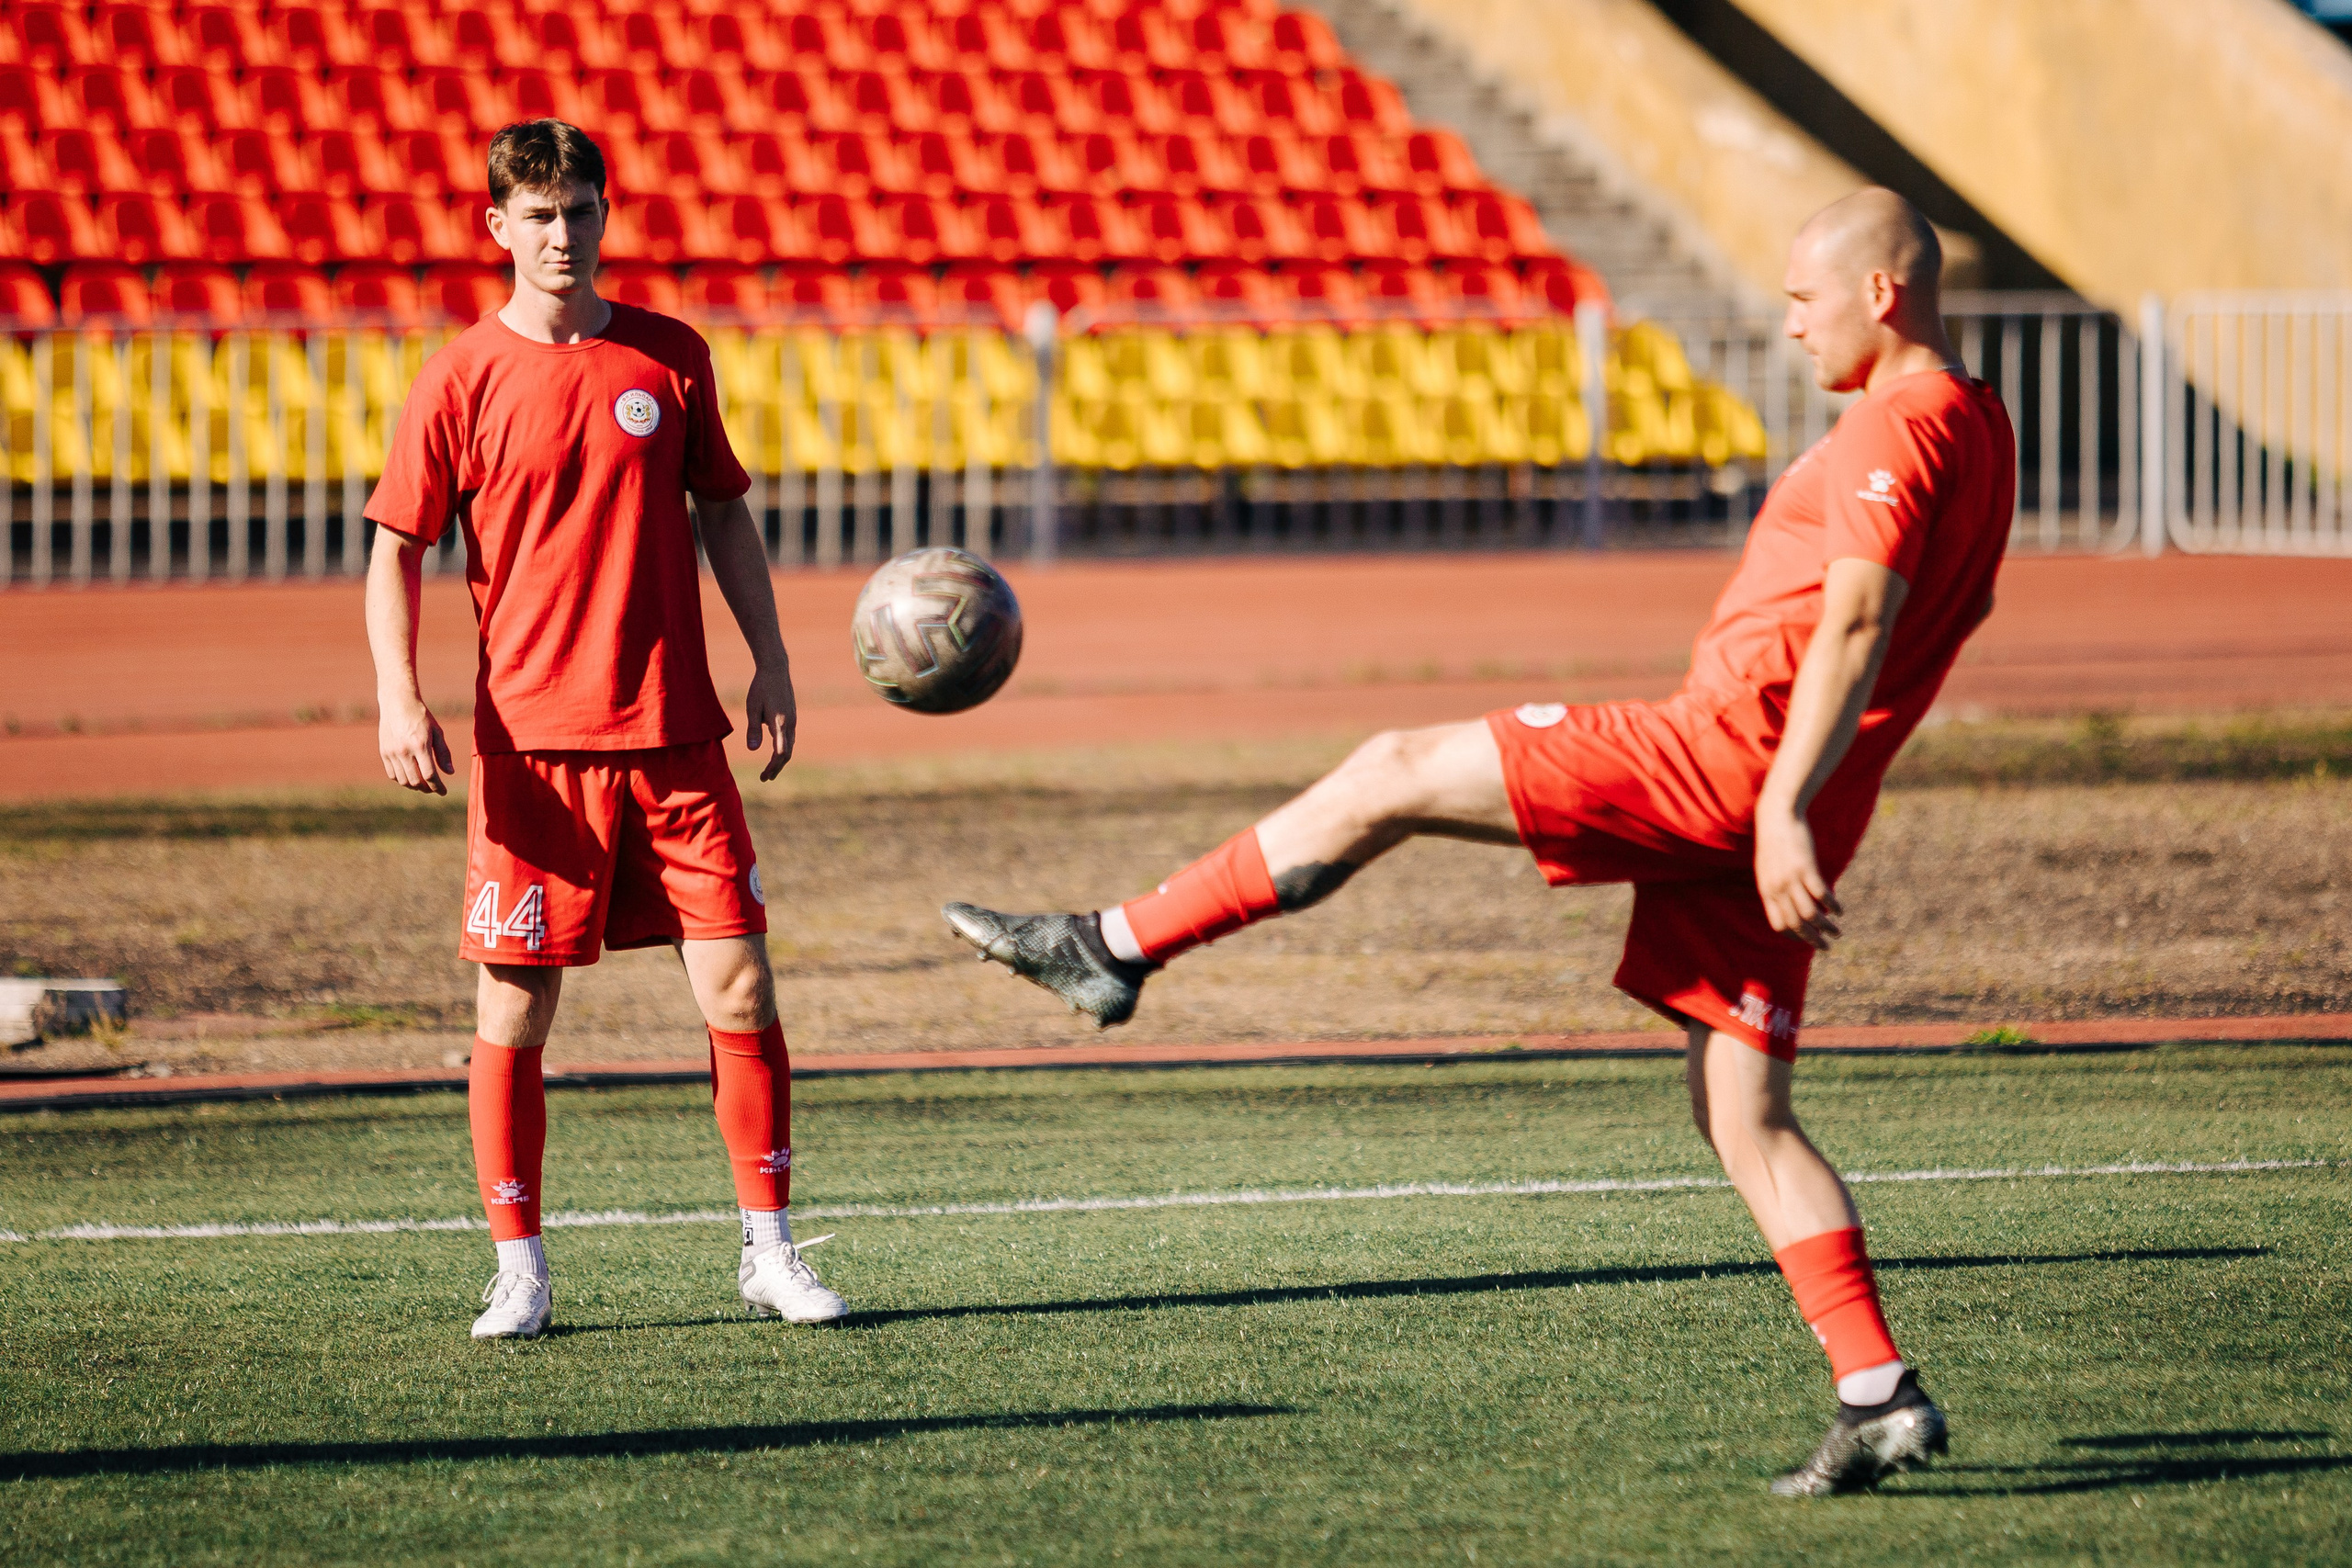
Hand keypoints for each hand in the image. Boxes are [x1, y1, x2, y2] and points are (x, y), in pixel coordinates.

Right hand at [379, 693, 452, 795]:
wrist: (397, 703)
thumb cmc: (421, 716)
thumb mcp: (437, 732)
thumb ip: (443, 753)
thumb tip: (449, 773)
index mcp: (420, 745)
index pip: (430, 775)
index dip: (438, 787)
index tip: (443, 792)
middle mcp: (404, 751)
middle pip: (416, 781)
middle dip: (427, 789)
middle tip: (434, 788)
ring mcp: (391, 752)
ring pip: (403, 781)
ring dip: (414, 786)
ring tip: (423, 785)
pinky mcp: (383, 752)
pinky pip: (392, 774)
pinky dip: (402, 780)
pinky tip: (410, 777)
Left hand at [746, 661, 797, 780]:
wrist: (776, 669)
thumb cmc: (761, 687)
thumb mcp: (752, 708)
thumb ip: (753, 729)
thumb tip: (753, 750)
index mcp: (780, 724)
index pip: (780, 753)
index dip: (772, 767)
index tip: (764, 777)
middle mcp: (790, 724)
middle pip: (787, 753)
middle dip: (777, 767)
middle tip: (766, 778)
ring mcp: (793, 720)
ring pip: (790, 746)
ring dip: (780, 759)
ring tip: (770, 769)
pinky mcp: (792, 717)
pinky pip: (790, 738)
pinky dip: (783, 749)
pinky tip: (776, 751)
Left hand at [1754, 799, 1840, 950]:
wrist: (1777, 816)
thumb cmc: (1775, 843)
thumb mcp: (1769, 869)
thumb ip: (1777, 888)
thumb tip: (1792, 904)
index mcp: (1767, 891)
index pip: (1779, 925)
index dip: (1794, 937)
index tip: (1807, 940)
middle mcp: (1777, 889)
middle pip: (1796, 925)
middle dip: (1812, 940)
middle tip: (1826, 947)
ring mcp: (1791, 879)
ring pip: (1810, 914)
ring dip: (1825, 927)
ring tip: (1837, 932)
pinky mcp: (1806, 868)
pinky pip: (1821, 895)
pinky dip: (1832, 906)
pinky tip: (1839, 911)